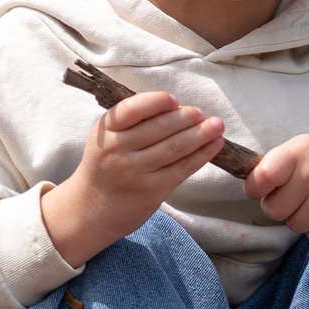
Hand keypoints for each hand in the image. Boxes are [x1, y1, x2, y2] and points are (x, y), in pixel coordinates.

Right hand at [42, 88, 225, 264]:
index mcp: (106, 131)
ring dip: (201, 134)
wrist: (92, 208)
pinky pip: (182, 168)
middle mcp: (118, 150)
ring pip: (175, 147)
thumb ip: (132, 120)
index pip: (131, 109)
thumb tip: (176, 106)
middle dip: (186, 117)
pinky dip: (202, 155)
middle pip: (159, 128)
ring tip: (217, 126)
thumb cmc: (105, 164)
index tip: (173, 100)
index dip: (156, 102)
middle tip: (200, 113)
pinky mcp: (152, 190)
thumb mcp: (107, 137)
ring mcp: (136, 172)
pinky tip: (214, 145)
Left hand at [245, 136, 308, 240]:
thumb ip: (276, 165)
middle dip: (280, 206)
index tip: (264, 188)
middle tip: (296, 195)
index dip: (256, 189)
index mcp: (299, 152)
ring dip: (300, 217)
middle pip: (274, 210)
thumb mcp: (304, 149)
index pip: (262, 178)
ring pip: (293, 225)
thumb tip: (250, 188)